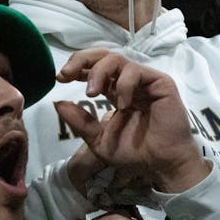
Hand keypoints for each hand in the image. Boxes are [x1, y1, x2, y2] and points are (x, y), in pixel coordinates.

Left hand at [54, 49, 207, 192]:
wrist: (161, 164)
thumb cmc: (134, 152)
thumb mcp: (98, 139)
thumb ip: (80, 122)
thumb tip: (57, 104)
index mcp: (113, 90)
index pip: (92, 68)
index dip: (75, 68)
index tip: (59, 78)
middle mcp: (127, 81)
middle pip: (102, 55)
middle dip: (81, 60)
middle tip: (67, 74)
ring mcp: (144, 80)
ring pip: (116, 59)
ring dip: (98, 73)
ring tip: (91, 94)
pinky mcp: (160, 82)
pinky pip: (136, 71)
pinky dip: (123, 85)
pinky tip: (122, 104)